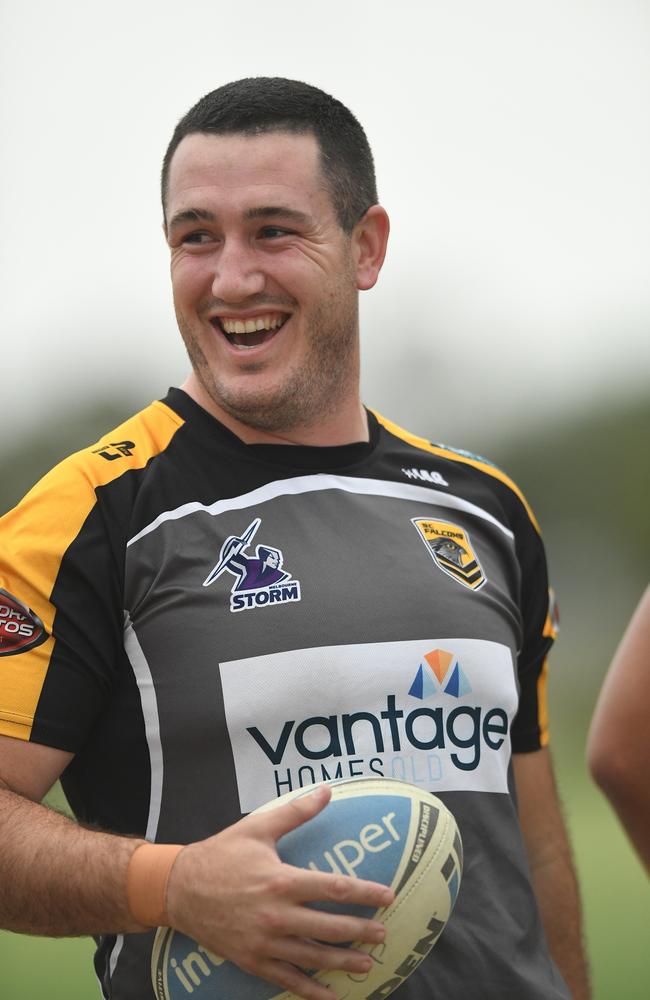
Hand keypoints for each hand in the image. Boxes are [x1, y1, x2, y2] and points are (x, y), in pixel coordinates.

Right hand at [165, 785, 393, 999]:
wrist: (180, 889)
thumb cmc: (222, 854)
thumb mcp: (258, 828)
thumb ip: (295, 812)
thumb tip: (327, 791)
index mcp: (281, 881)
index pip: (333, 888)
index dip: (364, 893)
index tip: (387, 896)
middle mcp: (276, 915)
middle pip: (329, 927)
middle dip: (360, 931)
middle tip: (384, 933)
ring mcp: (264, 942)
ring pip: (312, 957)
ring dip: (343, 962)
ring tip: (368, 964)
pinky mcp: (252, 960)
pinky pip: (287, 979)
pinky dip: (311, 991)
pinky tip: (331, 996)